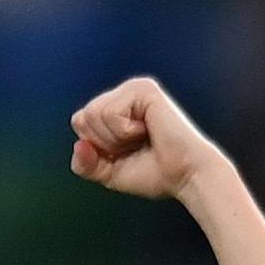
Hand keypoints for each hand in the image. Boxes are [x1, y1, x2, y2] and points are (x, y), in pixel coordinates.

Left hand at [68, 77, 229, 202]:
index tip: (125, 153)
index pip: (80, 122)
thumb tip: (78, 145)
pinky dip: (125, 132)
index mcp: (117, 108)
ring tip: (142, 138)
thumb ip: (86, 163)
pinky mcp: (143, 89)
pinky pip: (110, 113)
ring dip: (116, 139)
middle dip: (104, 143)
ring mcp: (134, 88)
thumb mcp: (109, 172)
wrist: (185, 176)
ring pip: (93, 114)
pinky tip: (148, 130)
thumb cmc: (156, 173)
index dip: (96, 147)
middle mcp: (124, 93)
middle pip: (83, 117)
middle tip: (135, 146)